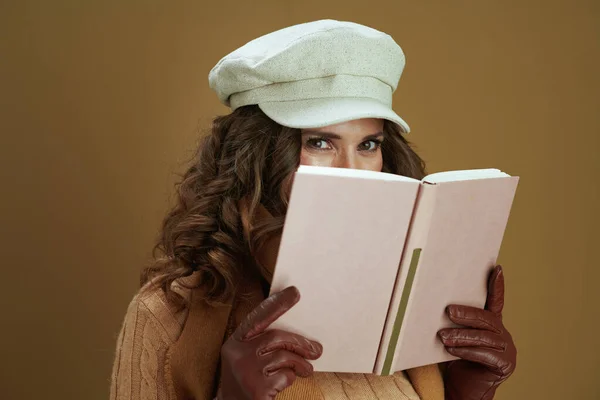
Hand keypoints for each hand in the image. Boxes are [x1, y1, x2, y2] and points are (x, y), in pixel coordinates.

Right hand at [216, 286, 322, 399]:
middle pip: (276, 337)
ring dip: (300, 363)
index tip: (295, 293)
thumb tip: (297, 335)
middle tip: (316, 350)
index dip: (277, 304)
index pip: (257, 317)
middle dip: (300, 343)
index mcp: (234, 343)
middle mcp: (237, 355)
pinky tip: (287, 382)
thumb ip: (264, 345)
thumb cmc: (246, 383)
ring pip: (284, 357)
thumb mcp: (248, 359)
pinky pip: (285, 376)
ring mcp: (246, 372)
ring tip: (306, 369)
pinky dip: (291, 378)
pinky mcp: (257, 389)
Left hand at [438, 265, 516, 399]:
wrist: (462, 390)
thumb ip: (453, 323)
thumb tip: (431, 303)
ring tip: (442, 336)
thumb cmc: (455, 360)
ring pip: (485, 337)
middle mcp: (503, 335)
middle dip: (468, 313)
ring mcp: (507, 350)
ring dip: (462, 335)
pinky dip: (466, 351)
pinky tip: (450, 350)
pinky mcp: (505, 365)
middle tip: (448, 311)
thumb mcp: (454, 337)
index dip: (497, 286)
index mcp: (492, 325)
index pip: (495, 302)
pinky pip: (485, 355)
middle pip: (487, 319)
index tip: (496, 268)